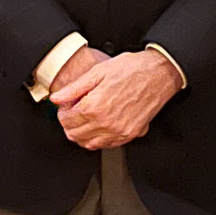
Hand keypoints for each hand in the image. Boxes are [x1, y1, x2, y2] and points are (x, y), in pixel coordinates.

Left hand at [51, 50, 181, 149]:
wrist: (159, 73)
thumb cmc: (132, 69)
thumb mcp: (97, 72)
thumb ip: (74, 88)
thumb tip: (56, 98)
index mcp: (95, 107)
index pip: (66, 120)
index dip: (63, 112)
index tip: (67, 105)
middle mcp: (106, 123)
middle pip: (75, 135)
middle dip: (70, 123)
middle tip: (74, 111)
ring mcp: (119, 132)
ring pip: (89, 144)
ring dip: (83, 133)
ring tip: (86, 118)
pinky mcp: (130, 134)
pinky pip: (107, 145)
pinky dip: (99, 138)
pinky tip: (100, 125)